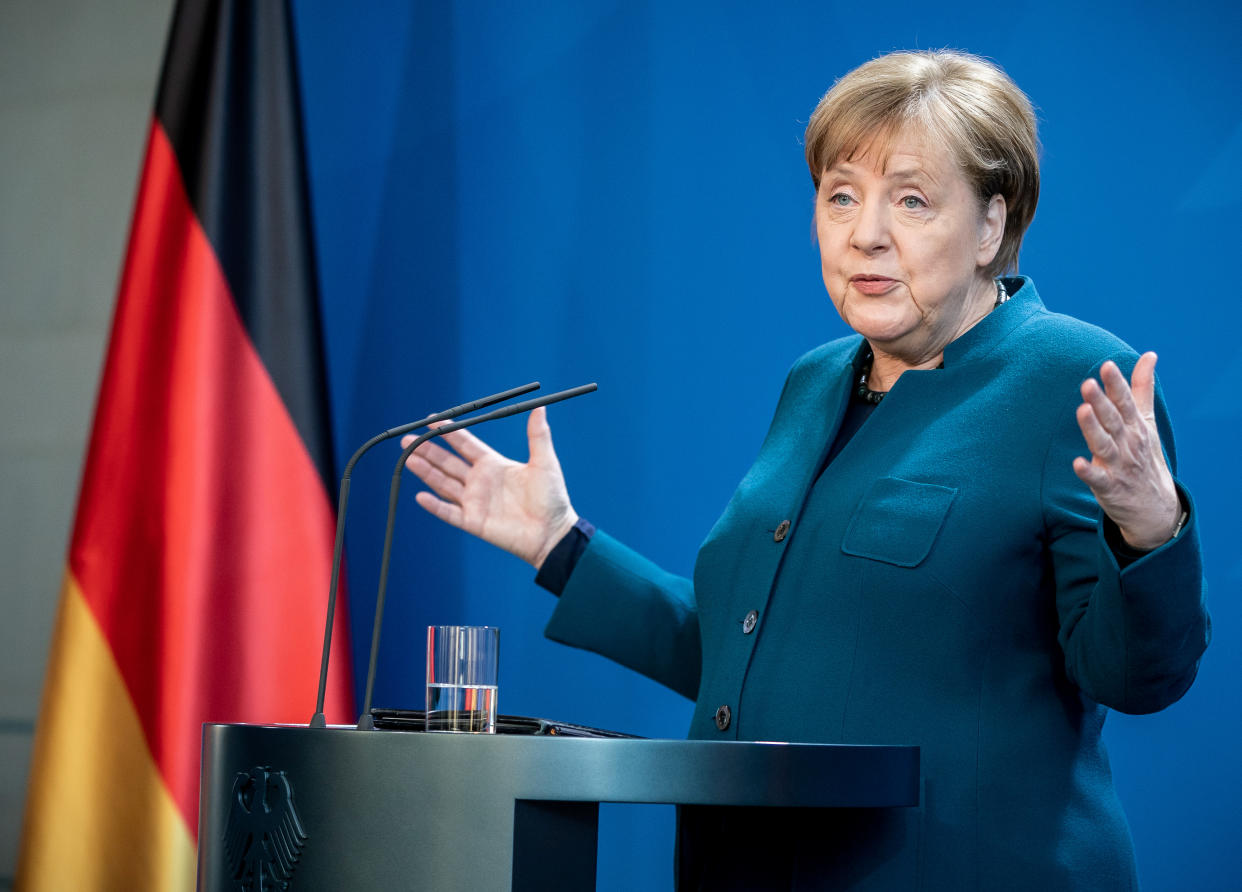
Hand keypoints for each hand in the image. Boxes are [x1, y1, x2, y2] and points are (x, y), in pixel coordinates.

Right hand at [402, 406, 577, 568]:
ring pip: (443, 483)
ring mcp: (475, 502)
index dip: (449, 431)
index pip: (465, 444)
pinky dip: (435, 506)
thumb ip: (538, 436)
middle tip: (408, 439)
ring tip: (407, 459)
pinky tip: (420, 496)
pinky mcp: (473, 522)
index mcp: (493, 464)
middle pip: (447, 462)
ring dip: (426, 472)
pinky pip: (449, 513)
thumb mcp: (545, 463)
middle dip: (427, 450)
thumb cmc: (552, 498)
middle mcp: (480, 481)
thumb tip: (540, 407)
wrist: (553, 533)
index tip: (432, 420)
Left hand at [1072, 352, 1180, 549]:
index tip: (1107, 365)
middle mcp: (1128, 443)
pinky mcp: (1109, 487)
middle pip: (1113, 420)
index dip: (1116, 384)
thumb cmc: (1145, 456)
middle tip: (1088, 383)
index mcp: (1135, 426)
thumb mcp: (1147, 422)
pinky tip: (1077, 463)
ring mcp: (1119, 465)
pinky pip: (1097, 478)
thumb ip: (1142, 389)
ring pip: (1104, 445)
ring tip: (1082, 411)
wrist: (1156, 506)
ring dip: (1093, 429)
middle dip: (1101, 402)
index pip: (1125, 402)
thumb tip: (1149, 355)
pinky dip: (1088, 472)